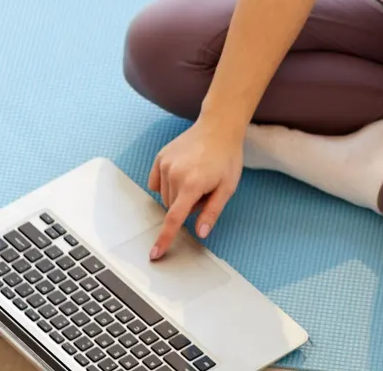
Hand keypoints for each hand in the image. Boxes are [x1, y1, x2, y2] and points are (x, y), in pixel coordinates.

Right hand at [146, 118, 244, 259]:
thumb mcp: (227, 188)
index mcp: (192, 184)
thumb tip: (200, 233)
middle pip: (172, 207)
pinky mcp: (160, 158)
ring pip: (165, 196)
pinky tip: (182, 174)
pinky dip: (167, 185)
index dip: (164, 239)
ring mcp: (165, 164)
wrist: (218, 128)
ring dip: (178, 195)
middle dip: (186, 206)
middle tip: (205, 191)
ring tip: (197, 178)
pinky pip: (156, 183)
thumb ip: (212, 212)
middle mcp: (174, 174)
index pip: (174, 219)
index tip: (154, 254)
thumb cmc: (227, 158)